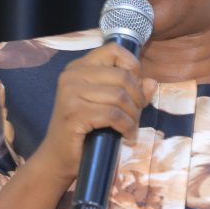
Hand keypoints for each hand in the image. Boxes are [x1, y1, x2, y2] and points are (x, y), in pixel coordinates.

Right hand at [32, 42, 156, 187]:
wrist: (58, 158)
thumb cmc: (85, 130)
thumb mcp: (108, 105)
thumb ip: (130, 91)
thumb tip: (152, 82)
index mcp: (79, 67)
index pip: (113, 50)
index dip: (133, 66)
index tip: (136, 88)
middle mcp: (72, 75)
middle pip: (122, 76)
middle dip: (137, 98)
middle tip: (136, 115)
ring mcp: (70, 93)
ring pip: (119, 96)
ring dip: (133, 115)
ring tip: (131, 127)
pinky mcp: (74, 113)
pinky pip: (113, 115)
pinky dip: (126, 126)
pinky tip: (127, 136)